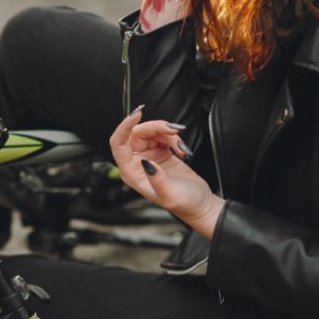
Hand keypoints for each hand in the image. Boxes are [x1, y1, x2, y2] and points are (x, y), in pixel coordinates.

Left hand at [109, 106, 224, 237]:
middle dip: (156, 128)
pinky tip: (182, 149)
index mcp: (131, 173)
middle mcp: (136, 163)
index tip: (137, 114)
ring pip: (151, 132)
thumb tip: (147, 163)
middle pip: (137, 133)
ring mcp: (148, 156)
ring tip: (181, 146)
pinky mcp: (160, 152)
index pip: (118, 144)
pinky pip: (162, 135)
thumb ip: (157, 180)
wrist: (199, 203)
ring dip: (168, 133)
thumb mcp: (169, 195)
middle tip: (174, 131)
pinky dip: (174, 138)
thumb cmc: (184, 204)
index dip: (124, 127)